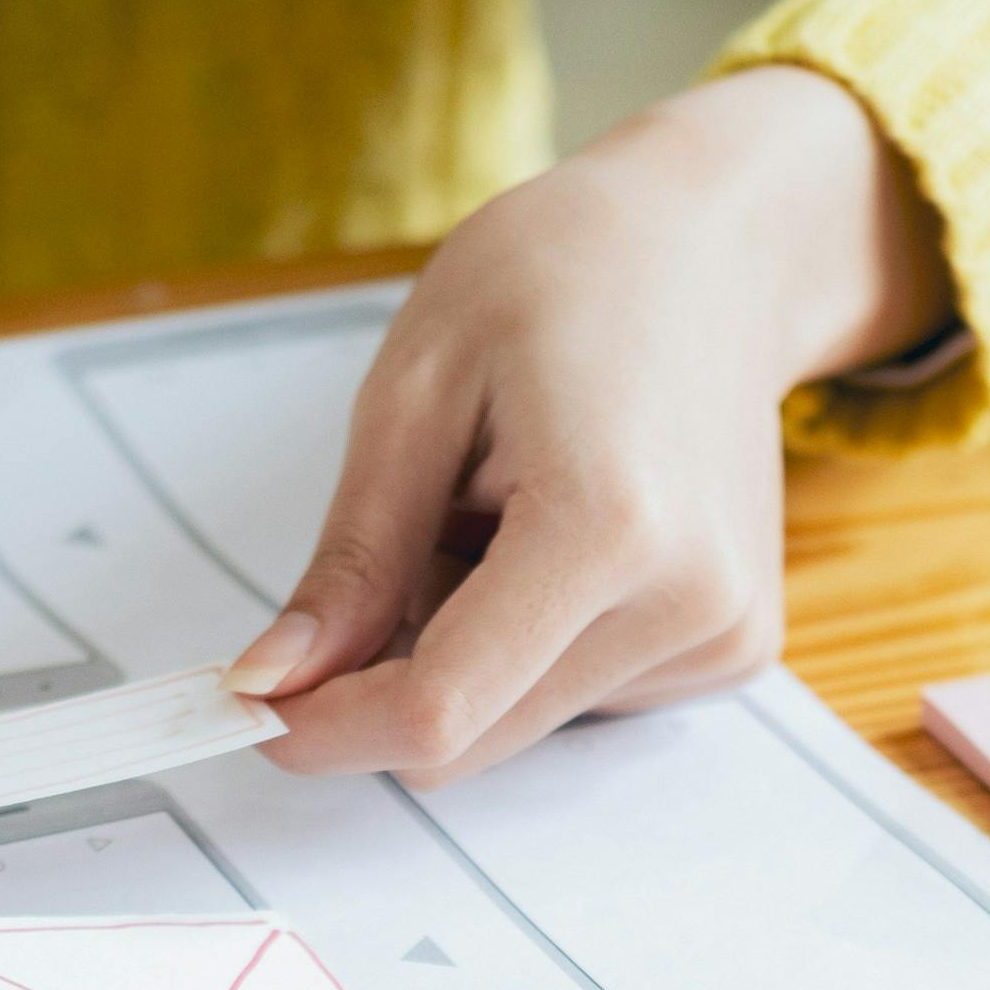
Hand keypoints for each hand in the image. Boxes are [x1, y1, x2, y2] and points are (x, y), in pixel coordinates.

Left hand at [227, 66, 953, 784]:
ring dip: (468, 648)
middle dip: (396, 672)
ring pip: (514, 726)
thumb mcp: (418, 389)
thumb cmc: (565, 278)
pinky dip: (531, 641)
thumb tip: (274, 684)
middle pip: (472, 740)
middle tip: (411, 529)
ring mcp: (720, 635)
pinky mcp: (733, 649)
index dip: (326, 727)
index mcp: (608, 526)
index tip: (255, 703)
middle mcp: (687, 603)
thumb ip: (353, 559)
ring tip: (507, 507)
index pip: (438, 712)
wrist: (718, 250)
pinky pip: (572, 700)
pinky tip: (563, 529)